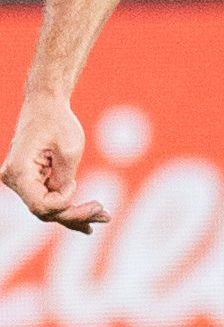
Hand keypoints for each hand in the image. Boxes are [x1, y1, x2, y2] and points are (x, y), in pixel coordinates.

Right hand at [3, 91, 106, 231]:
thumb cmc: (57, 122)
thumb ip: (64, 178)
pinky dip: (69, 209)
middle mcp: (14, 179)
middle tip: (106, 215)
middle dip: (75, 216)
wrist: (46, 104)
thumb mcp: (69, 149)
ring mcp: (22, 181)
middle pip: (45, 211)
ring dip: (75, 216)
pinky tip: (89, 221)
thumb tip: (65, 202)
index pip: (41, 205)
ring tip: (104, 219)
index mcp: (18, 171)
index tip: (75, 183)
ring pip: (48, 209)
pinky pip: (49, 200)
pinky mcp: (32, 180)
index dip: (64, 204)